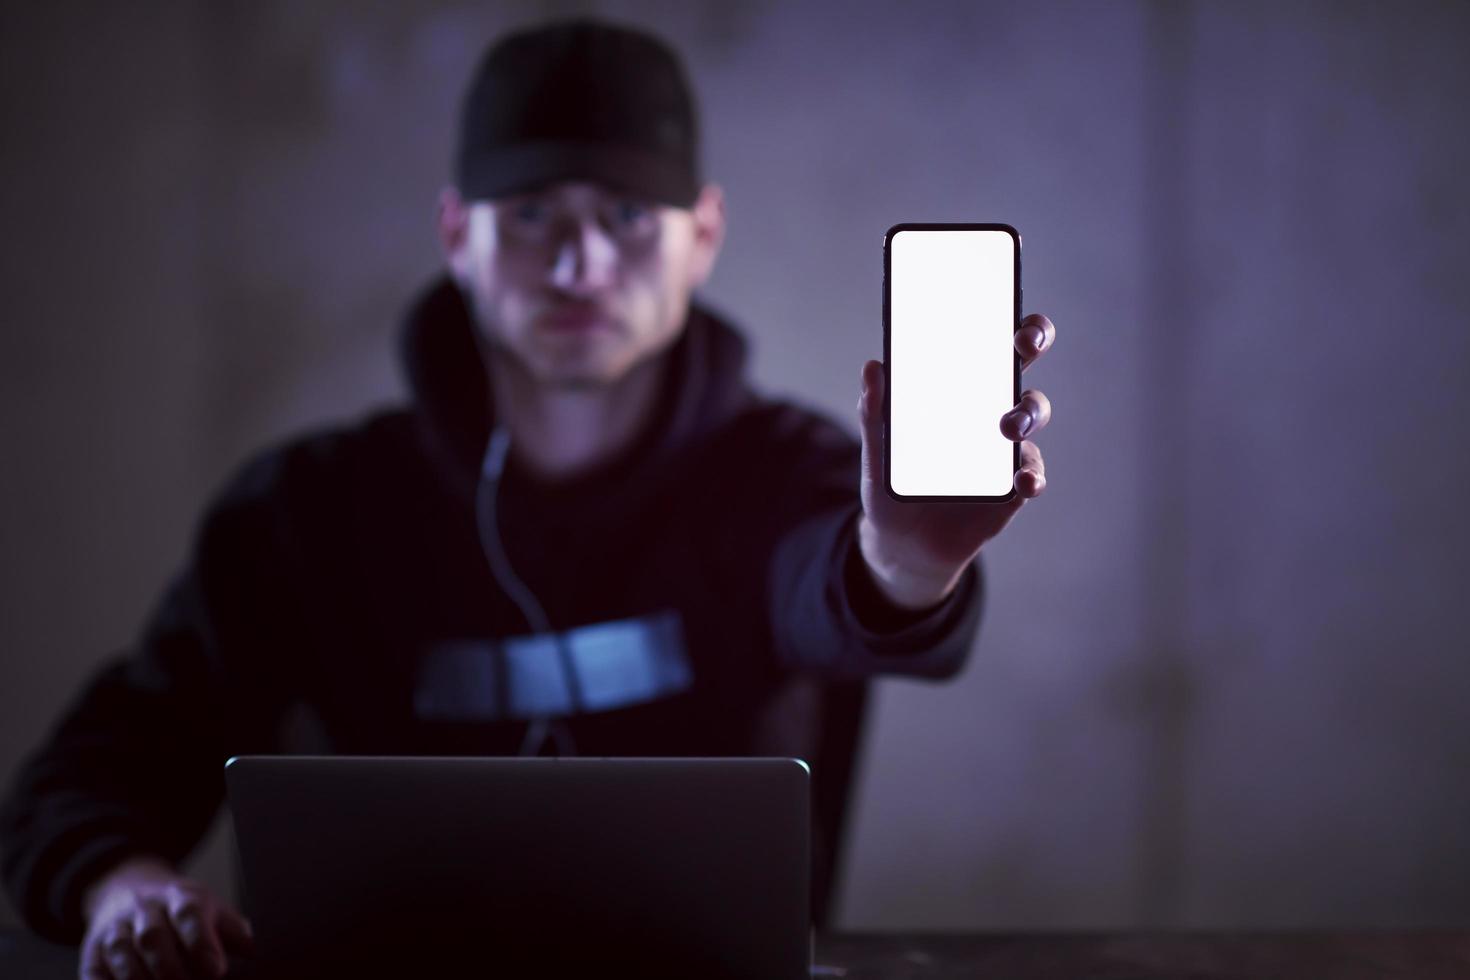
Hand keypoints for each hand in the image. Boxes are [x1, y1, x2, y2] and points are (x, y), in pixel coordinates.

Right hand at [79, 856, 252, 979]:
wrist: (126, 888)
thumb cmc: (181, 911)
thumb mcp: (211, 909)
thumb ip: (232, 931)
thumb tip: (252, 949)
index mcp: (181, 896)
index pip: (190, 913)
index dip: (202, 943)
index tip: (214, 971)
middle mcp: (144, 909)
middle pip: (153, 937)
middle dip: (170, 970)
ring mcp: (114, 930)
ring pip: (122, 955)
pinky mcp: (91, 953)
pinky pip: (94, 974)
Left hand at [856, 312, 1054, 608]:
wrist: (902, 543)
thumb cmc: (894, 483)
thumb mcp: (877, 449)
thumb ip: (875, 412)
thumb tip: (873, 366)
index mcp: (958, 389)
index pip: (990, 342)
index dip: (1007, 319)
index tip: (1008, 306)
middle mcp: (989, 409)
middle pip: (1021, 365)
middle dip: (1032, 344)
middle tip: (1021, 345)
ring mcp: (1005, 447)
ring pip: (1032, 414)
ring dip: (1026, 412)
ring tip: (1007, 427)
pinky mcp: (1011, 488)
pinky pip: (1032, 474)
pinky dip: (1031, 475)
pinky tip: (1022, 480)